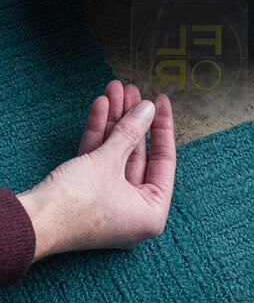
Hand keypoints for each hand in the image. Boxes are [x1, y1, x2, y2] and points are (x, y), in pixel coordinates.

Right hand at [18, 81, 175, 259]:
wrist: (32, 222)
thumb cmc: (77, 202)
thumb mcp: (109, 161)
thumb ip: (131, 132)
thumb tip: (147, 109)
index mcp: (150, 211)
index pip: (164, 160)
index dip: (163, 126)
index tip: (160, 100)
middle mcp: (133, 208)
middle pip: (137, 152)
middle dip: (132, 118)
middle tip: (132, 90)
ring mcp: (110, 199)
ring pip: (117, 152)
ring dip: (114, 120)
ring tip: (115, 89)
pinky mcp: (89, 191)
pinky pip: (100, 158)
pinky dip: (100, 133)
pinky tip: (101, 104)